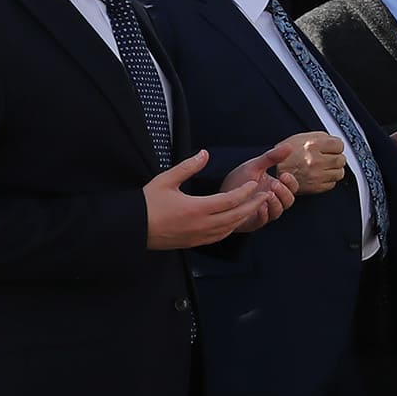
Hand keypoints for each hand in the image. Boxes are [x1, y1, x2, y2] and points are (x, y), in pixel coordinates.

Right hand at [144, 149, 287, 249]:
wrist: (130, 229)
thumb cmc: (146, 203)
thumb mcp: (165, 180)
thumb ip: (187, 167)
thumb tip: (205, 153)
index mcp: (196, 208)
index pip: (230, 200)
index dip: (245, 192)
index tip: (254, 183)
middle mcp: (201, 225)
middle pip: (236, 216)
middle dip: (253, 205)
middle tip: (266, 195)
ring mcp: (198, 236)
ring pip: (229, 228)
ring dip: (244, 217)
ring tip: (254, 206)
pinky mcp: (193, 243)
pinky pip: (219, 236)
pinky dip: (231, 228)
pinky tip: (234, 221)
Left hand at [225, 143, 298, 234]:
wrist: (218, 194)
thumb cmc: (238, 181)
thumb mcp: (254, 166)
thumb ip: (272, 157)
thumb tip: (289, 146)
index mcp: (276, 188)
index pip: (292, 188)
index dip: (291, 182)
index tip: (284, 174)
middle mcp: (273, 202)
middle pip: (289, 201)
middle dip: (284, 193)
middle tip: (275, 185)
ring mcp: (264, 212)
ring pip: (278, 212)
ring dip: (275, 203)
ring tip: (267, 194)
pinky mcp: (253, 222)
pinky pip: (263, 220)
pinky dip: (263, 213)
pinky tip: (259, 205)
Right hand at [276, 131, 346, 193]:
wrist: (273, 173)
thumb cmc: (285, 156)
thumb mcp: (300, 138)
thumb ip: (320, 137)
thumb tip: (334, 140)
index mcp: (312, 145)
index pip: (339, 145)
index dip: (336, 146)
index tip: (333, 148)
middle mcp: (315, 160)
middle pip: (341, 159)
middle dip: (336, 158)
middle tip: (330, 158)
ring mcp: (316, 175)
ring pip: (339, 173)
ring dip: (334, 170)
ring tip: (325, 167)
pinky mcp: (315, 187)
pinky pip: (332, 184)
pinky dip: (328, 180)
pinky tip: (320, 176)